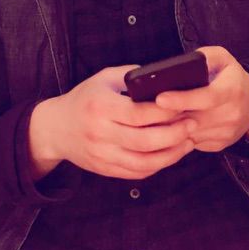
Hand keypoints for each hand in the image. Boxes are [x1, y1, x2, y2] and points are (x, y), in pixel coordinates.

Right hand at [29, 65, 195, 179]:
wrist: (56, 127)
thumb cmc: (85, 97)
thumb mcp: (103, 78)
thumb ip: (131, 76)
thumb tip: (163, 76)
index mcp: (101, 107)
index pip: (139, 113)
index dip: (165, 112)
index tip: (184, 106)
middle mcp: (100, 133)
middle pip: (145, 141)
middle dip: (174, 134)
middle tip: (192, 124)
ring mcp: (102, 155)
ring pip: (144, 162)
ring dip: (171, 154)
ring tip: (188, 142)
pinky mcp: (105, 169)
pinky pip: (136, 173)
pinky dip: (157, 166)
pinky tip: (170, 154)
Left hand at [155, 46, 248, 151]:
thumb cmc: (232, 77)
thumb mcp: (222, 58)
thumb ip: (204, 56)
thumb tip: (181, 64)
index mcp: (231, 90)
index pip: (205, 97)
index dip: (182, 99)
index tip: (160, 98)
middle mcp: (230, 114)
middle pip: (194, 119)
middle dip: (168, 115)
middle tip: (145, 108)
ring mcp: (226, 132)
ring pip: (190, 134)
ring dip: (170, 127)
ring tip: (153, 117)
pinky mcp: (220, 144)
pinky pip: (193, 143)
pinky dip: (179, 135)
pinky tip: (169, 125)